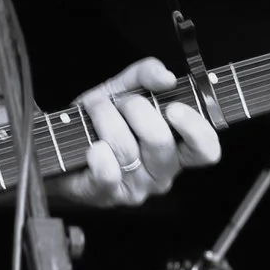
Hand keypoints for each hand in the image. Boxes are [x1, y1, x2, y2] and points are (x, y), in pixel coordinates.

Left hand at [46, 57, 220, 210]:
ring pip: (126, 148)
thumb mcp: (125, 88)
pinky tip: (91, 145)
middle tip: (120, 102)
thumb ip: (147, 75)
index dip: (195, 130)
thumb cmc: (103, 119)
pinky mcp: (108, 194)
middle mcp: (162, 172)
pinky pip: (107, 172)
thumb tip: (166, 78)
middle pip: (160, 140)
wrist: (63, 143)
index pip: (206, 149)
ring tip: (95, 112)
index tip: (174, 108)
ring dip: (105, 119)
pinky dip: (96, 151)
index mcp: (177, 148)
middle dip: (134, 109)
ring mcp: (137, 187)